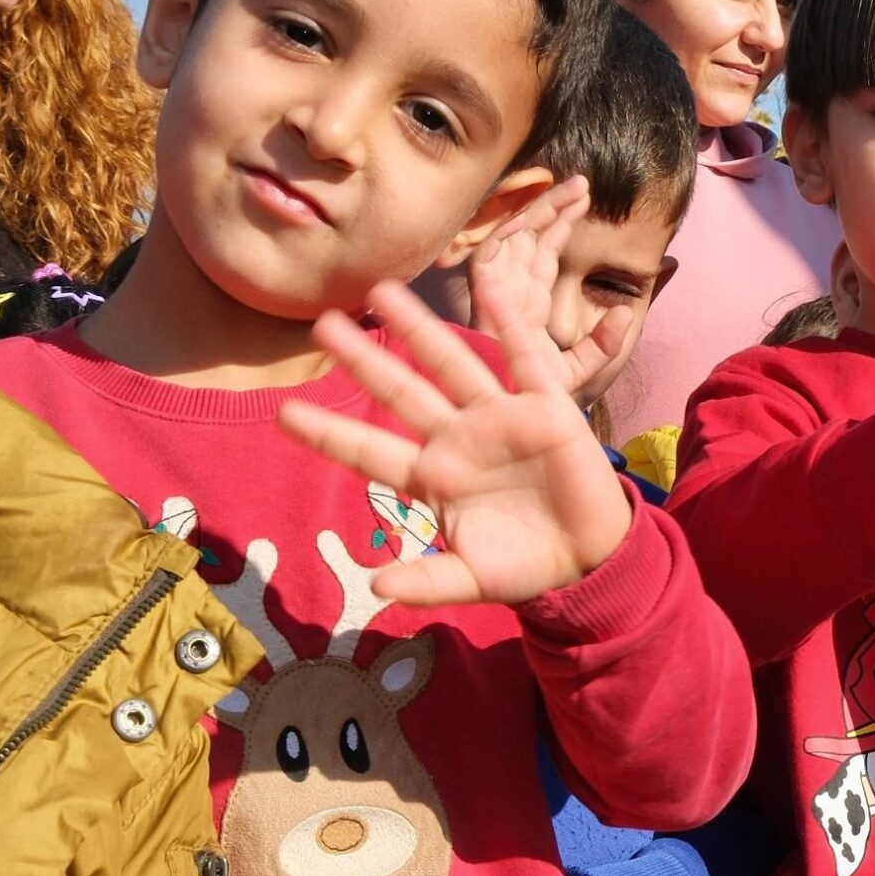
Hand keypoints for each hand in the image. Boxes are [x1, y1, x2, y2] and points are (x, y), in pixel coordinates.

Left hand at [280, 276, 633, 606]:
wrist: (589, 558)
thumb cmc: (524, 567)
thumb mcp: (470, 580)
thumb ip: (426, 582)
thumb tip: (375, 590)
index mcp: (432, 478)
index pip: (369, 451)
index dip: (329, 432)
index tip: (285, 413)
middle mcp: (457, 438)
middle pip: (400, 392)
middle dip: (363, 360)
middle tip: (322, 326)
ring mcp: (499, 418)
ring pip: (451, 363)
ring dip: (420, 327)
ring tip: (382, 291)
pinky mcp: (546, 407)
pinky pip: (525, 357)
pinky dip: (511, 321)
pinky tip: (490, 286)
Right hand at [467, 177, 630, 392]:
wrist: (508, 422)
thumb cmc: (531, 401)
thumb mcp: (577, 372)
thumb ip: (602, 344)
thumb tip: (626, 310)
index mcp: (529, 304)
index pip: (545, 253)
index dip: (563, 225)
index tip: (586, 200)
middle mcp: (511, 291)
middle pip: (532, 237)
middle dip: (555, 208)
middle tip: (583, 184)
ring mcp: (495, 291)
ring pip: (514, 237)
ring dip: (539, 210)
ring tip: (570, 188)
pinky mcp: (480, 297)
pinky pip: (488, 255)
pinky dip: (506, 233)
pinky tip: (532, 216)